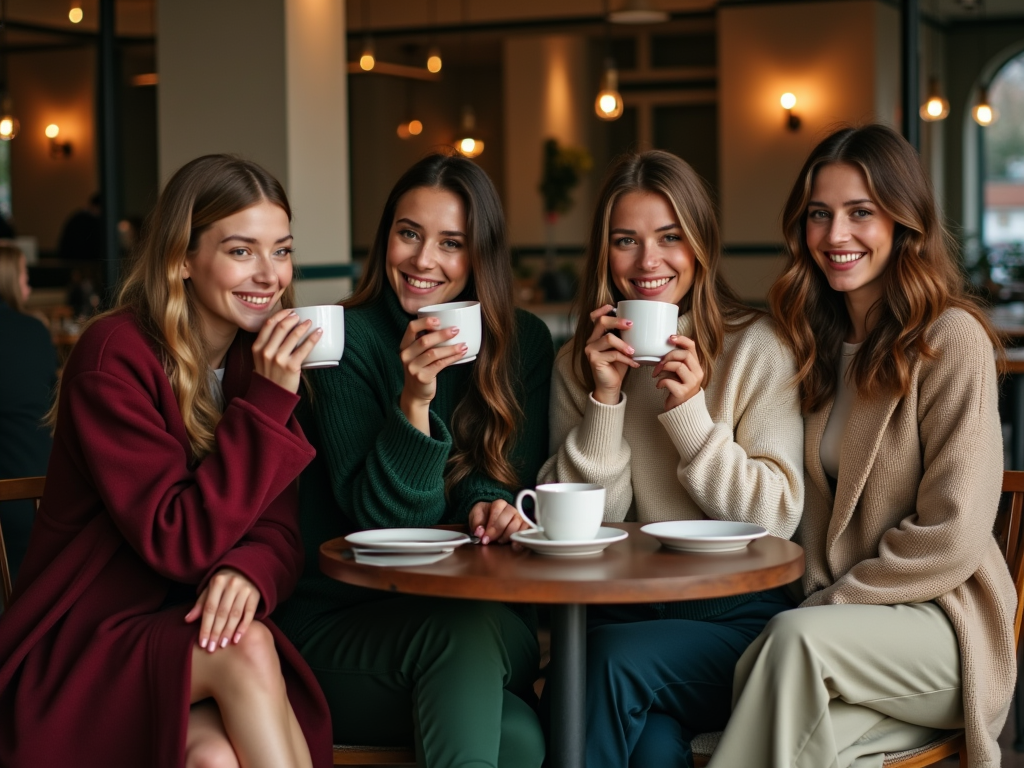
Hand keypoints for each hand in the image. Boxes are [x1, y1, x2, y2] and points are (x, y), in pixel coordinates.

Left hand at [185, 567, 260, 653]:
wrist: (246, 568)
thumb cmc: (224, 581)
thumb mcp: (211, 588)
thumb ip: (201, 603)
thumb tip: (187, 620)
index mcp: (218, 582)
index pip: (209, 608)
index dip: (205, 627)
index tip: (202, 642)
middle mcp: (232, 584)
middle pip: (222, 613)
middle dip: (216, 632)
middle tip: (211, 648)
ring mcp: (245, 589)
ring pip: (235, 614)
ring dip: (228, 632)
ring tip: (223, 645)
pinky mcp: (256, 594)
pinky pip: (249, 613)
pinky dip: (244, 626)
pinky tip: (237, 638)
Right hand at [251, 309, 322, 393]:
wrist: (271, 397)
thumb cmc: (268, 376)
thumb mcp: (260, 358)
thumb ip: (267, 344)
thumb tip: (283, 328)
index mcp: (257, 347)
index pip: (268, 324)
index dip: (280, 315)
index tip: (289, 311)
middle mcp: (266, 351)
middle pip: (281, 327)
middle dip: (293, 318)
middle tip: (300, 316)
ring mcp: (279, 359)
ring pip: (293, 335)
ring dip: (304, 326)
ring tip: (309, 323)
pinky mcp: (291, 366)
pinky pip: (305, 348)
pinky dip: (313, 338)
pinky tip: (319, 333)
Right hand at [398, 316, 466, 432]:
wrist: (416, 393)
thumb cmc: (421, 368)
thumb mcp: (418, 354)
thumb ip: (426, 341)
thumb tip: (449, 325)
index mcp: (404, 345)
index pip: (411, 328)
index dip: (424, 322)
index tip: (438, 320)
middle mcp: (405, 355)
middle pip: (424, 340)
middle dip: (442, 334)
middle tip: (456, 330)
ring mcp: (412, 367)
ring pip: (433, 353)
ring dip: (450, 348)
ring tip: (463, 344)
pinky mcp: (422, 377)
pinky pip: (440, 364)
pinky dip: (452, 358)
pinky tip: (461, 354)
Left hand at [469, 499, 527, 544]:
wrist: (489, 519)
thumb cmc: (484, 517)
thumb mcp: (475, 516)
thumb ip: (477, 523)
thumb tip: (480, 532)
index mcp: (499, 504)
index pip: (498, 512)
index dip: (491, 526)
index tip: (484, 537)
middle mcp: (512, 509)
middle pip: (509, 520)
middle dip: (499, 533)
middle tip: (491, 541)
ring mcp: (520, 518)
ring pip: (518, 527)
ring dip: (508, 537)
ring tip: (499, 541)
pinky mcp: (525, 527)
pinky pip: (526, 532)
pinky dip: (520, 540)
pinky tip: (513, 545)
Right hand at [585, 305, 639, 404]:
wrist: (611, 385)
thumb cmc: (618, 365)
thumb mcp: (622, 347)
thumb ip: (624, 336)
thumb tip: (641, 324)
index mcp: (597, 335)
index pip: (594, 317)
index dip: (602, 309)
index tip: (613, 307)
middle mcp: (591, 340)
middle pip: (601, 322)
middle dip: (617, 321)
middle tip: (631, 325)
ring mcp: (591, 349)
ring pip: (608, 338)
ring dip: (624, 344)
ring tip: (634, 351)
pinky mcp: (594, 360)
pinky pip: (612, 354)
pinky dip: (626, 359)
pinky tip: (634, 364)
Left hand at [653, 335, 702, 410]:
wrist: (682, 410)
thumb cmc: (678, 389)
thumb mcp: (679, 373)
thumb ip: (676, 362)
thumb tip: (663, 349)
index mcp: (696, 366)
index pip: (692, 347)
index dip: (681, 339)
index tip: (670, 338)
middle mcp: (697, 373)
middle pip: (684, 355)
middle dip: (668, 356)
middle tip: (659, 364)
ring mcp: (691, 383)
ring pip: (678, 366)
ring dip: (663, 367)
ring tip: (656, 374)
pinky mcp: (683, 392)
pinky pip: (669, 381)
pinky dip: (661, 381)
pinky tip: (659, 385)